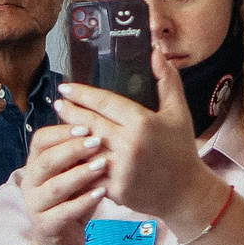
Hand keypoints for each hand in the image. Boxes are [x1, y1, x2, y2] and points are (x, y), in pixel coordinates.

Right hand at [15, 121, 107, 244]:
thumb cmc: (71, 204)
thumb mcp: (75, 177)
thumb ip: (81, 157)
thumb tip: (101, 128)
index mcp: (35, 166)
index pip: (40, 140)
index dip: (62, 132)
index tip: (87, 126)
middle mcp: (30, 184)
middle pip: (47, 160)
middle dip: (73, 149)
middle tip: (97, 142)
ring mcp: (35, 206)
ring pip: (55, 186)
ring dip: (80, 174)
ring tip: (102, 166)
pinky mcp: (45, 227)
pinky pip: (63, 212)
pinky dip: (83, 202)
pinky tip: (101, 193)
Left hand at [55, 45, 218, 229]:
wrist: (185, 193)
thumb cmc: (181, 150)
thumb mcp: (179, 112)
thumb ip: (167, 79)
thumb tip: (155, 52)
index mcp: (143, 123)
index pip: (104, 102)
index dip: (82, 93)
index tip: (66, 88)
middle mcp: (130, 145)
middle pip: (89, 123)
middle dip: (70, 112)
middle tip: (58, 103)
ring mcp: (121, 169)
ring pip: (85, 148)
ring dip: (70, 136)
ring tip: (60, 125)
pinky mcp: (115, 189)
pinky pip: (90, 172)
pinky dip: (78, 162)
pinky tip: (68, 153)